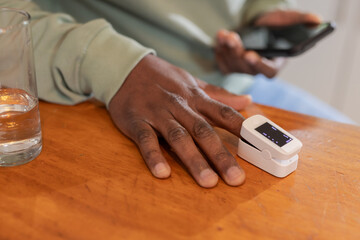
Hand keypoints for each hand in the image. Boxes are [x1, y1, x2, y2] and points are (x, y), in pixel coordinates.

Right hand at [108, 54, 250, 187]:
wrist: (127, 67)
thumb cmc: (163, 78)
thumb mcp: (192, 82)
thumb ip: (219, 95)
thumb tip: (247, 100)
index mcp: (195, 97)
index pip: (223, 113)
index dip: (241, 129)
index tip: (259, 146)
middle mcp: (180, 106)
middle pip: (203, 131)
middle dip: (221, 155)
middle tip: (236, 178)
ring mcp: (158, 114)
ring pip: (178, 137)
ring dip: (193, 160)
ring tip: (208, 182)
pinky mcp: (137, 121)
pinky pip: (146, 139)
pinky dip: (154, 156)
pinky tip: (163, 173)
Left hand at [214, 10, 321, 77]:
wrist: (257, 22)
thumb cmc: (274, 23)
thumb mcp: (288, 18)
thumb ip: (301, 19)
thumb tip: (317, 20)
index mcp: (275, 63)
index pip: (268, 71)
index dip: (259, 65)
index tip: (251, 55)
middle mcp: (258, 69)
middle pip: (246, 68)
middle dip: (238, 52)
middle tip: (233, 38)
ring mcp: (242, 68)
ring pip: (232, 64)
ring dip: (227, 48)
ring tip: (225, 34)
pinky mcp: (229, 65)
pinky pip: (221, 61)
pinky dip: (219, 48)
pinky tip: (220, 37)